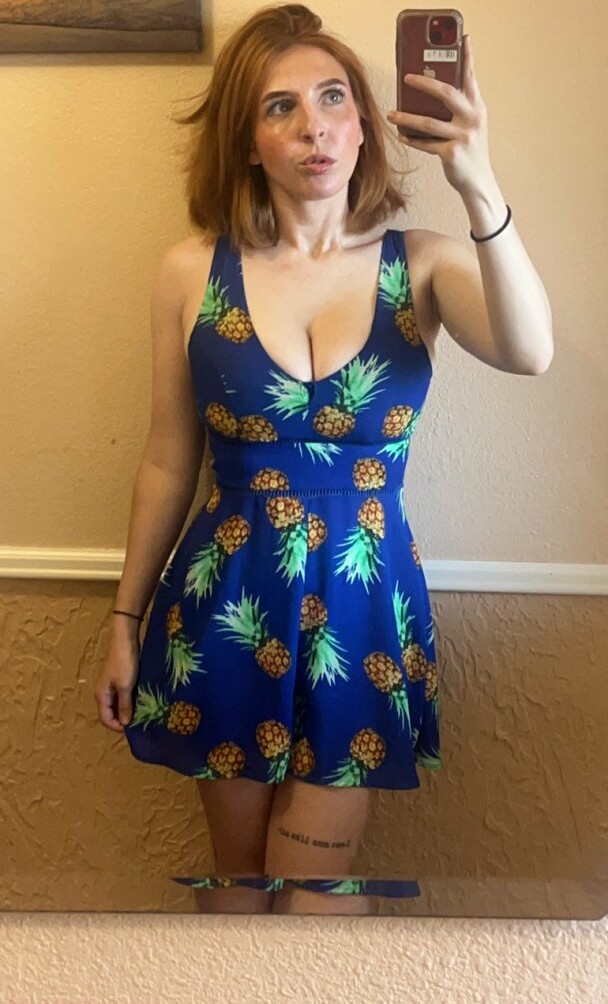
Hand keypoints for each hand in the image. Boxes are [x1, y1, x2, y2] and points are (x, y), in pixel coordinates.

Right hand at [94, 627, 139, 732]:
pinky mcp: (120, 680)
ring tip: (141, 715)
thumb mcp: (125, 686)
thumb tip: (125, 724)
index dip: (117, 727)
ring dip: (128, 711)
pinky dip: (130, 702)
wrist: (126, 640)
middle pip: (111, 713)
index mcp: (101, 695)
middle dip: (123, 720)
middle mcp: (104, 693)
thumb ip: (125, 705)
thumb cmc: (124, 663)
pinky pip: (123, 696)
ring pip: (118, 705)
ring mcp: (112, 686)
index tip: (133, 729)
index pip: (106, 719)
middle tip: (139, 724)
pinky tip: (140, 703)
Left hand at [387, 35, 492, 194]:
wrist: (478, 181)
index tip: (463, 40)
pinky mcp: (451, 153)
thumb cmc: (471, 151)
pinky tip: (401, 135)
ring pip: (428, 122)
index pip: (471, 78)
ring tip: (391, 114)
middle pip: (446, 93)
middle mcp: (472, 119)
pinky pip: (425, 144)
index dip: (467, 58)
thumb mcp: (471, 125)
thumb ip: (459, 109)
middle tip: (406, 78)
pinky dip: (412, 139)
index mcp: (477, 108)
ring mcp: (462, 136)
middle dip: (424, 83)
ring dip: (406, 118)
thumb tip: (431, 94)